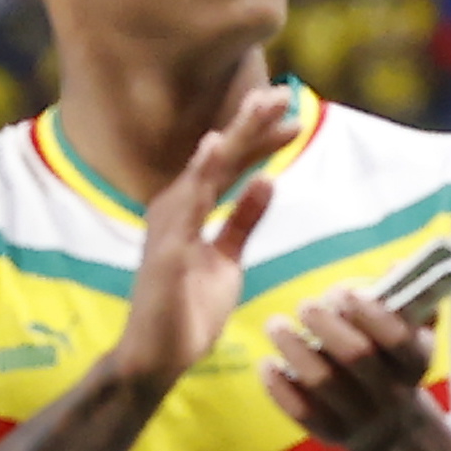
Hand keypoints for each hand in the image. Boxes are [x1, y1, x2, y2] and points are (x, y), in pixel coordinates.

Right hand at [95, 87, 301, 391]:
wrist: (157, 357)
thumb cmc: (187, 308)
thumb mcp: (227, 258)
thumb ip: (243, 221)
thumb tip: (267, 181)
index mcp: (191, 208)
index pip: (232, 165)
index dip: (261, 138)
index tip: (293, 112)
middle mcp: (176, 208)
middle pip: (219, 157)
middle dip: (251, 123)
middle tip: (283, 92)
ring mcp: (170, 227)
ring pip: (206, 172)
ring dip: (233, 137)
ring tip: (259, 106)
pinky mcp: (168, 251)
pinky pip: (188, 208)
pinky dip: (201, 175)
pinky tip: (215, 148)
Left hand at [259, 283, 444, 450]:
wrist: (390, 426)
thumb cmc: (392, 363)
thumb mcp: (412, 335)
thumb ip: (407, 300)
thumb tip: (398, 265)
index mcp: (414, 364)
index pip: (398, 338)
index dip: (369, 312)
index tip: (344, 292)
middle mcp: (391, 393)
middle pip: (357, 355)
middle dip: (326, 324)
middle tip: (307, 305)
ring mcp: (360, 417)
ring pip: (324, 382)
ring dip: (295, 348)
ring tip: (276, 325)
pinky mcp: (330, 433)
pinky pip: (301, 411)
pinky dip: (279, 386)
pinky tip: (267, 364)